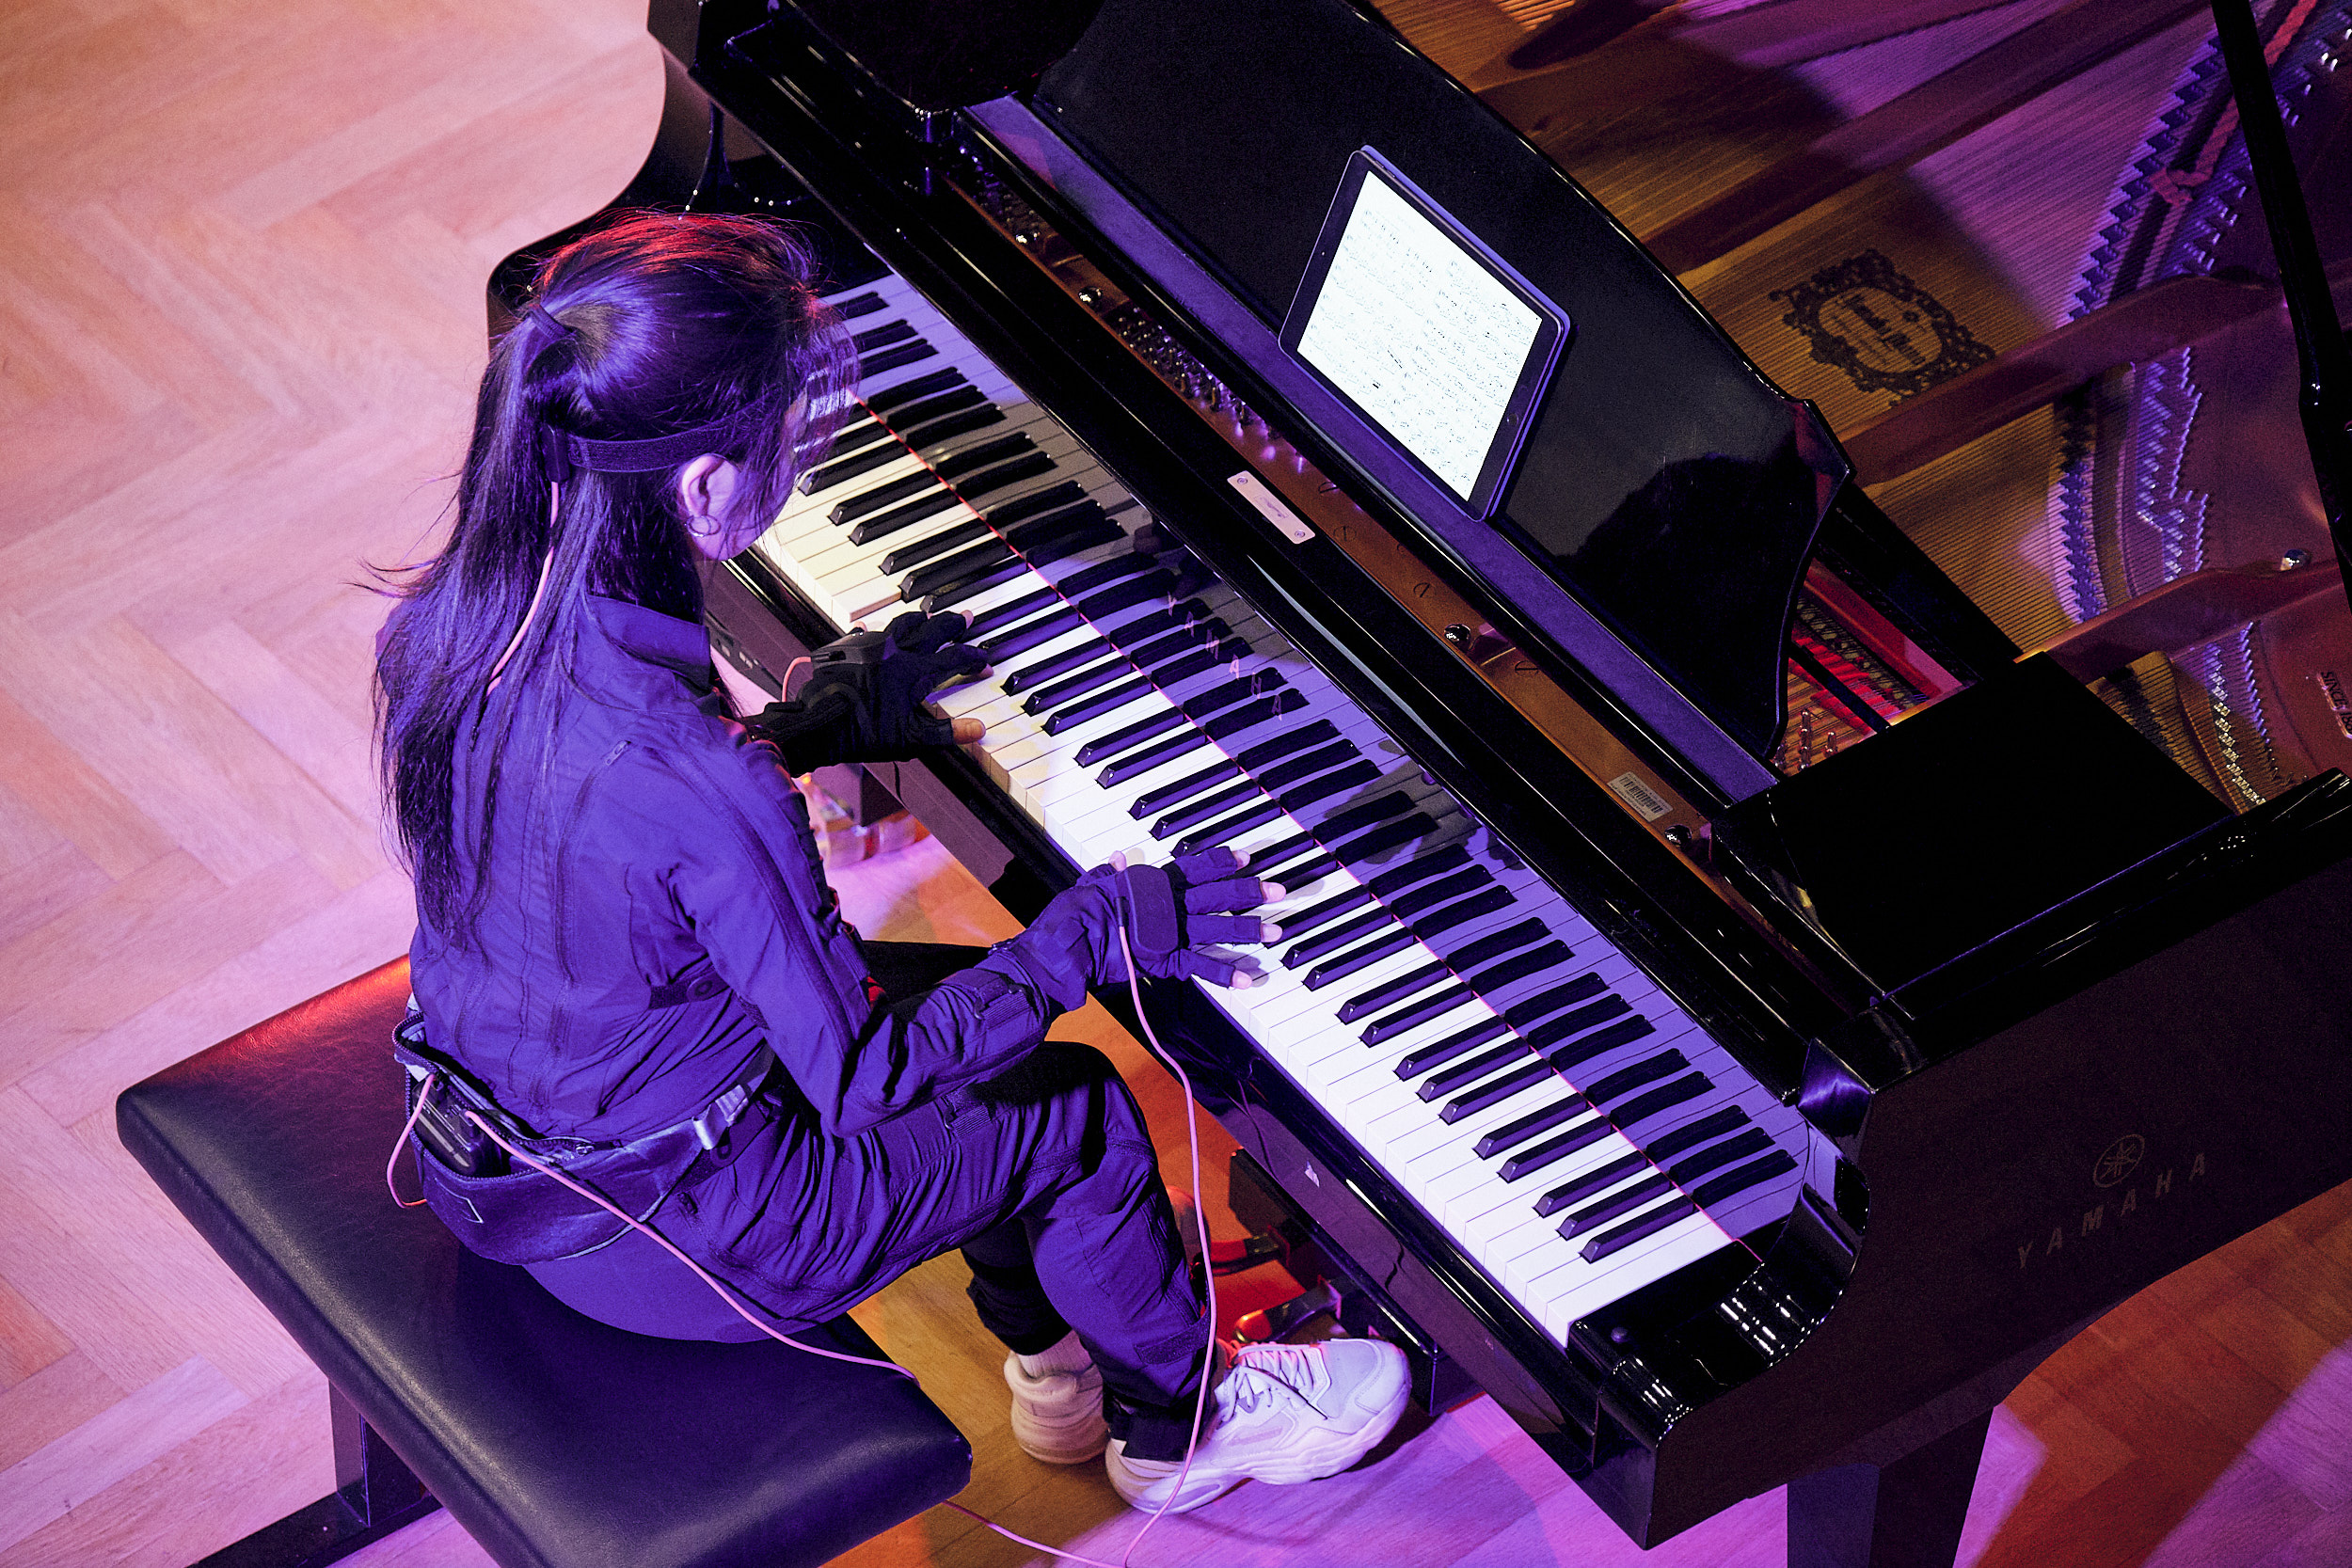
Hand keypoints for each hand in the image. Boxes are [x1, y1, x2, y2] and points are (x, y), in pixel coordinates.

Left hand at [749, 611, 986, 768]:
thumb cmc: (862, 733)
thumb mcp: (910, 738)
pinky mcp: (849, 650)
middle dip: (952, 624)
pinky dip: (878, 630)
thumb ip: (947, 732)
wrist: (819, 724)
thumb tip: (979, 730)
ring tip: (927, 614)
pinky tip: (872, 630)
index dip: (972, 660)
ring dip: (918, 619)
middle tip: (965, 617)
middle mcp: (894, 652)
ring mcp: (870, 648)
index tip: (984, 662)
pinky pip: (867, 633)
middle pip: (931, 630)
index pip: (953, 660)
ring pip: (901, 624)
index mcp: (913, 672)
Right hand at [997, 847, 1283, 1008]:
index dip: (1222, 861)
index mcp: (1151, 882)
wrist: (1063, 947)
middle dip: (1250, 893)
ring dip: (1248, 930)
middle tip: (1280, 892)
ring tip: (1276, 932)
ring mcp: (1167, 932)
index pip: (1194, 866)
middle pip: (1216, 895)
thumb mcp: (1090, 885)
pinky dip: (1224, 973)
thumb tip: (1116, 861)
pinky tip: (1248, 978)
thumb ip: (1108, 874)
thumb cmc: (1071, 916)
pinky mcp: (1163, 961)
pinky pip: (1199, 967)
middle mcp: (1166, 903)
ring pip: (1217, 928)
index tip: (1246, 859)